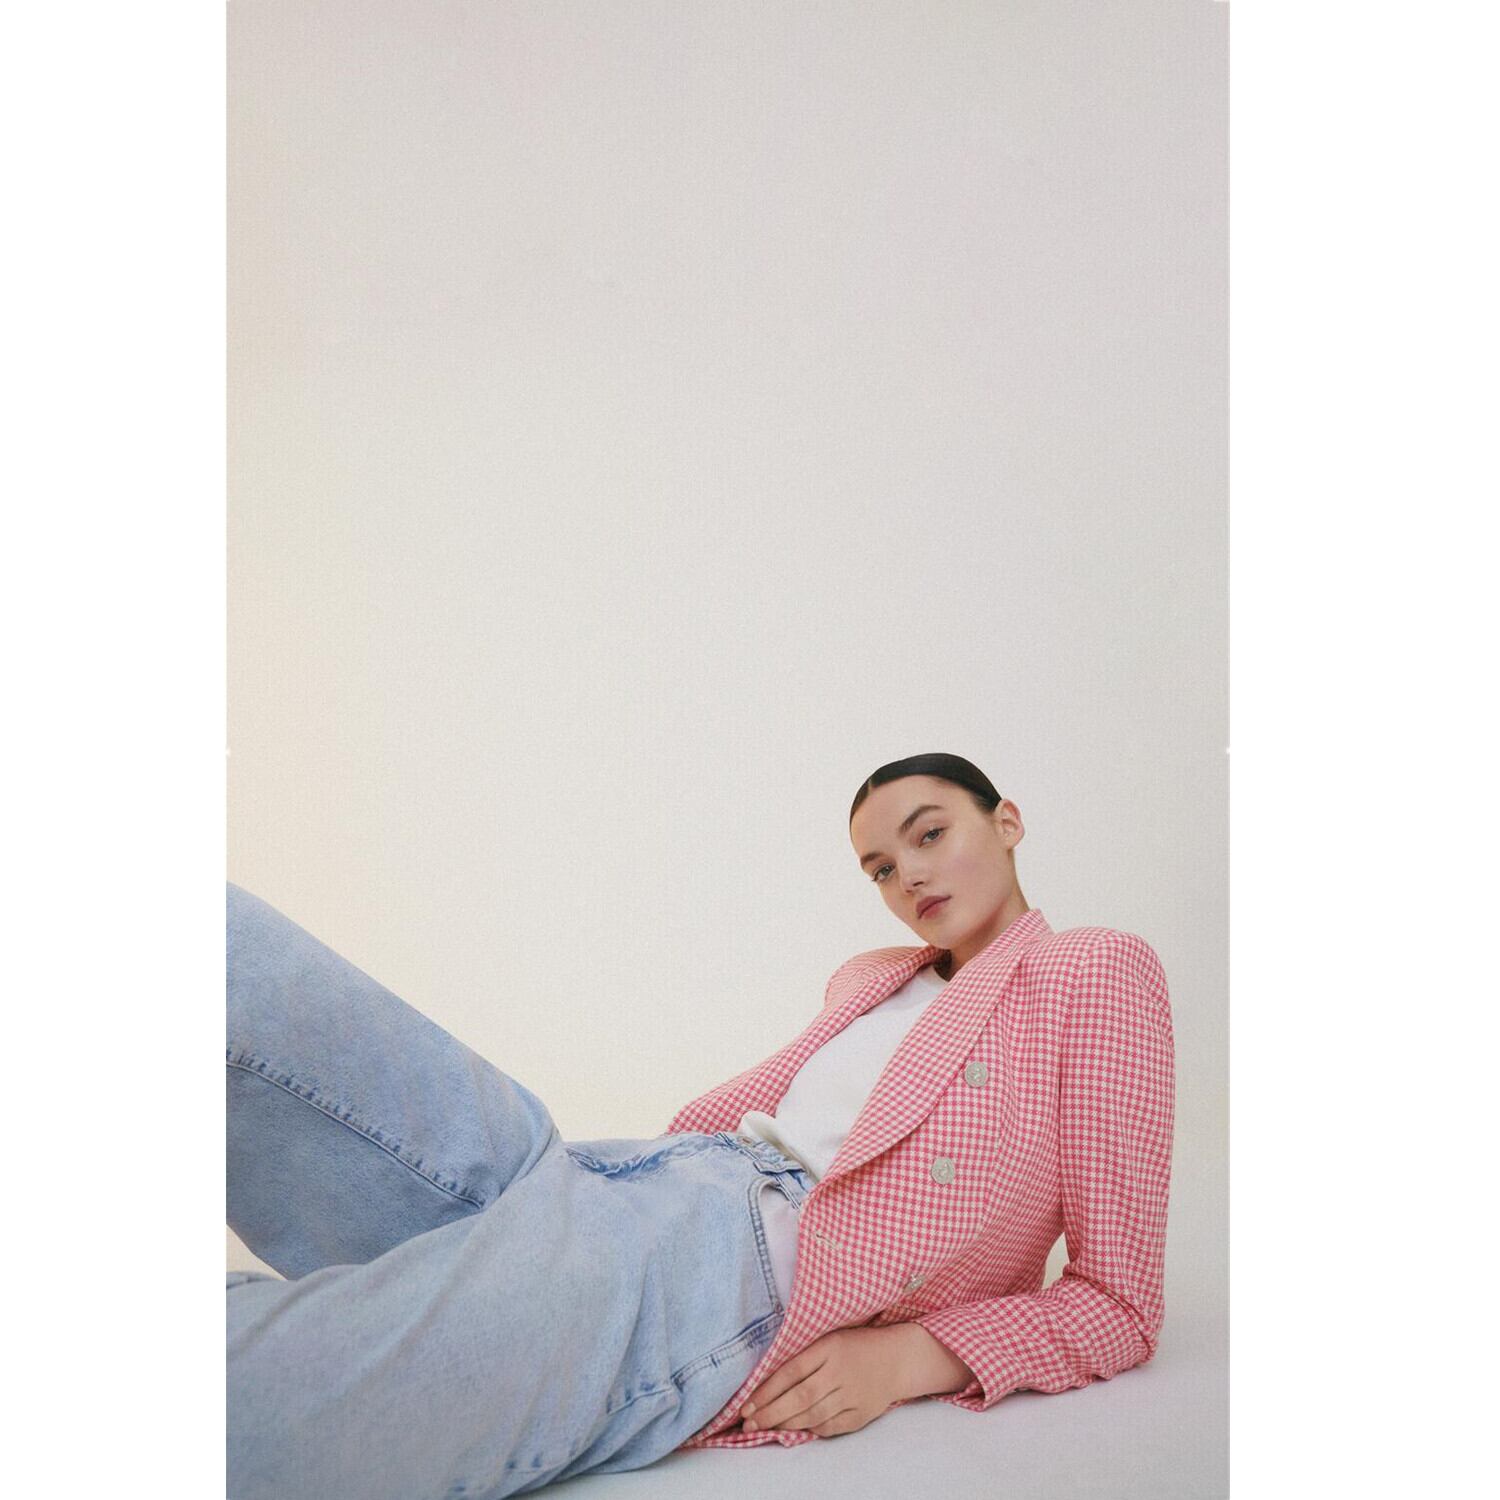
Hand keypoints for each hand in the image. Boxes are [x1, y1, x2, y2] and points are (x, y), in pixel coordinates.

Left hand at [738, 1326, 906, 1438]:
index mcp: (830, 1348)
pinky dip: (811, 1429)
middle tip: (748, 1423)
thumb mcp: (829, 1337)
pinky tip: (795, 1429)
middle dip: (770, 1413)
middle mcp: (840, 1372)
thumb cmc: (856, 1345)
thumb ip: (804, 1354)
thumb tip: (767, 1378)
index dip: (766, 1390)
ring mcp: (852, 1395)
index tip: (746, 1404)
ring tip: (764, 1427)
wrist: (898, 1358)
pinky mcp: (861, 1414)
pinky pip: (830, 1426)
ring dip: (785, 1424)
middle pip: (799, 1397)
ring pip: (812, 1415)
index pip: (791, 1371)